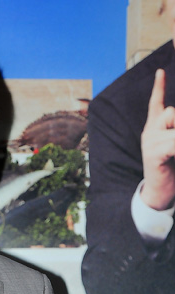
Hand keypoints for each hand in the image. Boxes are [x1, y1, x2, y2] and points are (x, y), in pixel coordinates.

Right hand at [140, 68, 174, 209]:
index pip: (156, 104)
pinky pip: (173, 140)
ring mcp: (149, 141)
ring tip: (172, 152)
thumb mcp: (173, 145)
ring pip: (173, 119)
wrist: (160, 194)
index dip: (158, 87)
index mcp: (154, 129)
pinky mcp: (154, 151)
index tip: (160, 71)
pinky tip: (172, 155)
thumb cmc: (171, 168)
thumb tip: (173, 119)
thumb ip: (173, 130)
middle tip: (172, 146)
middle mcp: (149, 132)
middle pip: (171, 111)